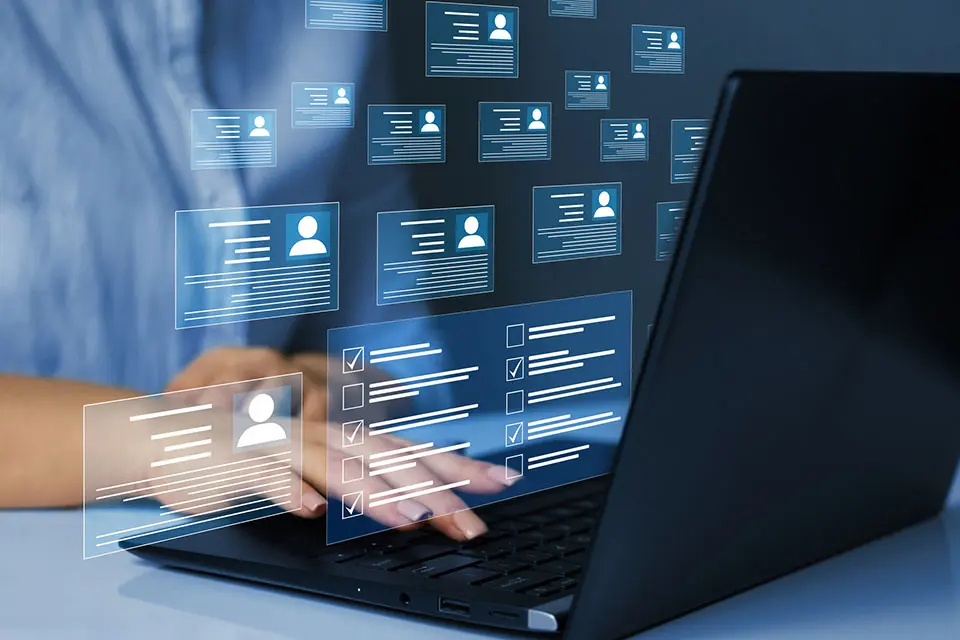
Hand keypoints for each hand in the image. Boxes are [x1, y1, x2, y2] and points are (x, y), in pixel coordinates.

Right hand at [161, 347, 514, 539]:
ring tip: (411, 520)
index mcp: (343, 437)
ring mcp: (281, 445)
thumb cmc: (250, 456)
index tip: (500, 483)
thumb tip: (416, 501)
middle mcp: (320, 434)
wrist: (173, 437)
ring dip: (374, 494)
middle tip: (473, 523)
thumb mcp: (312, 467)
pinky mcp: (238, 460)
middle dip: (435, 490)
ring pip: (335, 466)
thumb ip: (357, 478)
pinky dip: (288, 492)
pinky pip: (266, 477)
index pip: (411, 451)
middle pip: (387, 459)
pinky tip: (309, 512)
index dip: (457, 466)